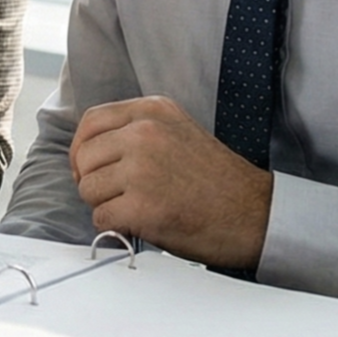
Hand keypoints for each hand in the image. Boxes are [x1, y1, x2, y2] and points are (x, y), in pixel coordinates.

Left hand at [70, 97, 272, 270]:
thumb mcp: (178, 132)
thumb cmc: (218, 181)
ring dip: (105, 205)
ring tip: (136, 208)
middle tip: (118, 195)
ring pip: (88, 188)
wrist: (255, 214)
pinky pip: (101, 217)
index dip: (82, 149)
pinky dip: (115, 226)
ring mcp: (143, 169)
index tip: (89, 167)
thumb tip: (88, 150)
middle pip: (84, 157)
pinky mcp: (143, 206)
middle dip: (93, 181)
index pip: (91, 122)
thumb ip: (136, 130)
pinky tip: (140, 223)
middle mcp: (145, 133)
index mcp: (153, 110)